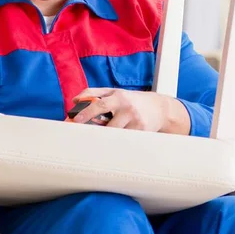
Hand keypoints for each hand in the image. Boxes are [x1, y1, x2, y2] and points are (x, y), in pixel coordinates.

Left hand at [71, 88, 189, 134]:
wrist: (159, 108)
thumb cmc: (132, 100)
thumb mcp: (114, 92)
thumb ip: (93, 93)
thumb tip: (75, 100)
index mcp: (118, 97)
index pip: (100, 105)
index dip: (86, 112)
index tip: (75, 120)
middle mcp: (128, 109)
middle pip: (107, 126)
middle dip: (96, 132)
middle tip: (86, 136)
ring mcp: (136, 122)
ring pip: (115, 136)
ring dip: (107, 138)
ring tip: (104, 137)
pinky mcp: (142, 133)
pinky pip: (124, 141)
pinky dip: (117, 142)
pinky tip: (116, 140)